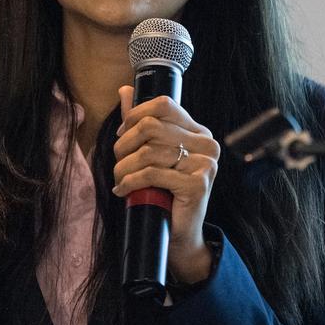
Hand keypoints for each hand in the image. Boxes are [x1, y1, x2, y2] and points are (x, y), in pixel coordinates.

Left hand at [112, 87, 219, 283]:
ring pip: (148, 152)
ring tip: (119, 179)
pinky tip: (124, 190)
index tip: (121, 134)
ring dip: (124, 167)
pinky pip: (152, 173)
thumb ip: (140, 121)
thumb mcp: (152, 153)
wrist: (179, 234)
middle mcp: (206, 143)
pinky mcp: (198, 184)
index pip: (163, 105)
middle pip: (151, 127)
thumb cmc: (164, 191)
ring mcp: (205, 163)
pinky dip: (130, 181)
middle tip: (118, 162)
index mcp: (197, 131)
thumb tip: (125, 90)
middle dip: (125, 145)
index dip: (135, 116)